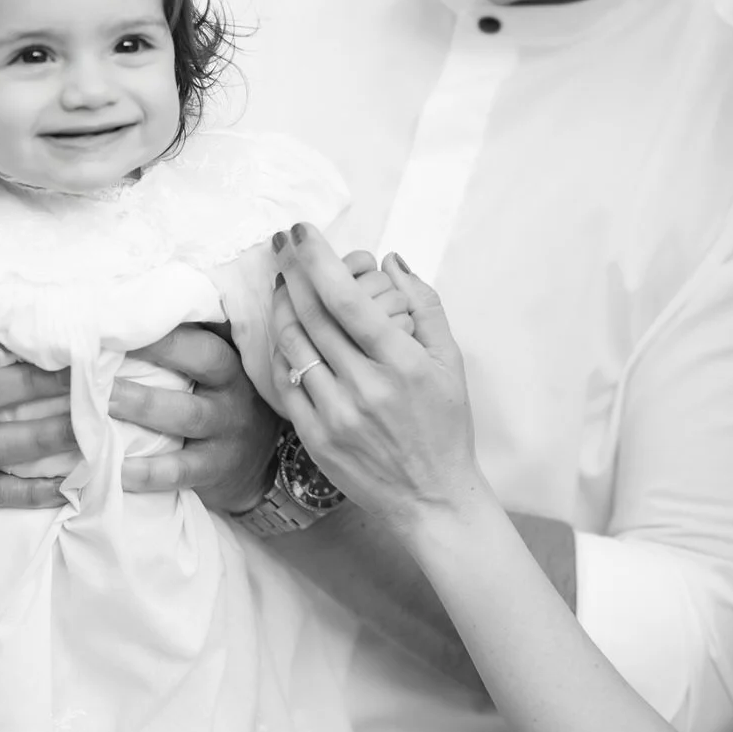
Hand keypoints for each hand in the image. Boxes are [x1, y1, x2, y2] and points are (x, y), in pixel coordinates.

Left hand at [106, 323, 281, 511]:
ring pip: (186, 415)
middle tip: (107, 347)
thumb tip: (136, 312)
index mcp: (230, 363)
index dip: (165, 326)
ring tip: (101, 401)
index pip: (202, 335)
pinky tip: (114, 466)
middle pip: (202, 362)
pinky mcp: (213, 471)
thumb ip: (189, 347)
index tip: (125, 318)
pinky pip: (178, 471)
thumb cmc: (222, 404)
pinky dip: (145, 471)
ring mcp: (225, 433)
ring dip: (141, 406)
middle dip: (156, 350)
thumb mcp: (220, 373)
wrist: (259, 463)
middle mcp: (232, 393)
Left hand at [268, 225, 482, 533]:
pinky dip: (280, 350)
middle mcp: (366, 387)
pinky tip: (285, 331)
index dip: (318, 260)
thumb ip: (425, 304)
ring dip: (281, 306)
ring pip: (293, 345)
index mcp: (403, 363)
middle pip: (312, 315)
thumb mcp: (451, 362)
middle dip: (291, 270)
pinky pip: (285, 382)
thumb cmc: (445, 426)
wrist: (432, 498)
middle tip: (281, 242)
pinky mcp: (315, 437)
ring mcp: (336, 414)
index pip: (348, 299)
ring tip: (282, 282)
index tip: (302, 232)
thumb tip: (393, 260)